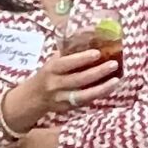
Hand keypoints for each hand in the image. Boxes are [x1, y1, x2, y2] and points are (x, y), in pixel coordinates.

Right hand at [0, 46, 117, 134]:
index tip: (97, 53)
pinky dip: (98, 94)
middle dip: (98, 72)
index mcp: (51, 69)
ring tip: (116, 80)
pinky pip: (85, 101)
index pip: (67, 63)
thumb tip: (91, 39)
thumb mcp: (52, 62)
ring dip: (102, 88)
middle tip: (113, 64)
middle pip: (79, 79)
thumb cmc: (47, 75)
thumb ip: (68, 54)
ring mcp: (62, 98)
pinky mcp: (68, 108)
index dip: (82, 58)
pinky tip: (110, 87)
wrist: (31, 99)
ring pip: (84, 95)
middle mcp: (55, 84)